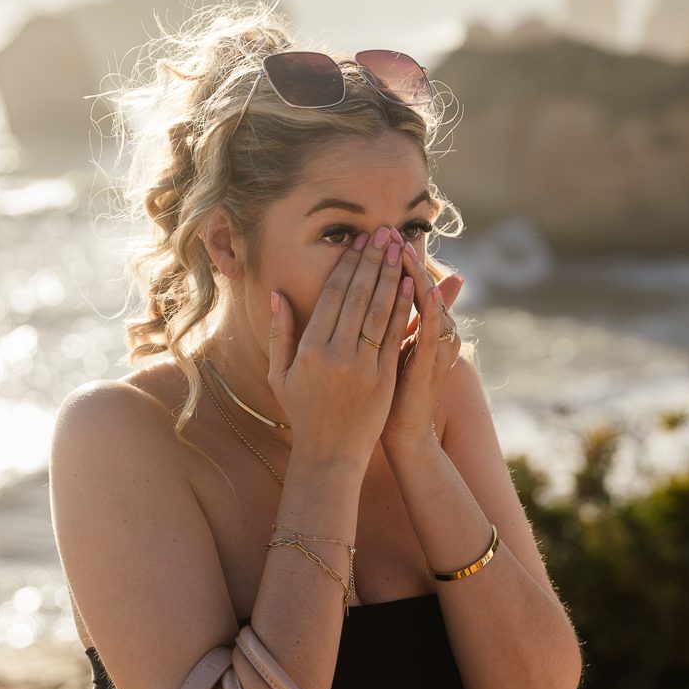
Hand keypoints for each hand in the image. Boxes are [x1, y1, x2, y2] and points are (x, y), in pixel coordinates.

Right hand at [267, 228, 416, 471]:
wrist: (330, 455)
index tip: (357, 243)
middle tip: (383, 234)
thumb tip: (278, 294)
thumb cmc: (302, 412)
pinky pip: (395, 336)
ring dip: (390, 277)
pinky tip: (410, 286)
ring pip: (379, 312)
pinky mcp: (384, 378)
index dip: (347, 266)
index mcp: (309, 350)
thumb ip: (279, 333)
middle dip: (372, 262)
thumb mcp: (280, 374)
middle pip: (357, 297)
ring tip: (399, 250)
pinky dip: (403, 309)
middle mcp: (336, 355)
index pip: (332, 297)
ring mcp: (362, 367)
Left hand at [380, 241, 463, 457]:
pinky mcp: (430, 366)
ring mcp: (434, 347)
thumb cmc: (393, 394)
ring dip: (415, 274)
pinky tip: (425, 290)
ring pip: (426, 303)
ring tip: (403, 248)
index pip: (405, 284)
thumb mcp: (397, 349)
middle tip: (388, 231)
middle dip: (400, 259)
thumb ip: (397, 318)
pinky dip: (431, 311)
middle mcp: (432, 332)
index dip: (391, 260)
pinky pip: (431, 334)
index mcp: (418, 326)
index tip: (373, 235)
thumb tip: (397, 289)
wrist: (404, 432)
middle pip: (416, 286)